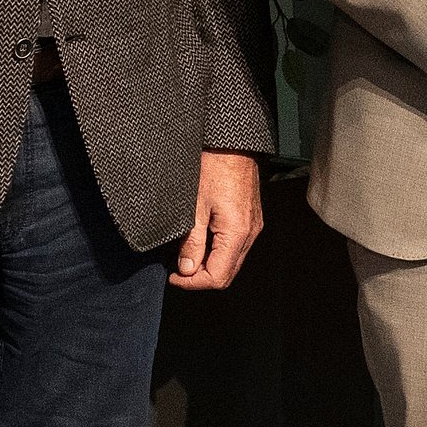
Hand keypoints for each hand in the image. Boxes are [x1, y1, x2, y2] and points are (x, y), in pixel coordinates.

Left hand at [170, 151, 262, 289]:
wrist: (231, 143)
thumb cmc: (214, 166)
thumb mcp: (193, 206)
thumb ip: (191, 242)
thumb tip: (187, 268)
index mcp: (237, 232)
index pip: (218, 277)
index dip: (193, 282)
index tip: (174, 276)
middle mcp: (250, 233)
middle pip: (227, 273)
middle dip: (200, 276)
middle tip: (177, 268)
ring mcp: (252, 226)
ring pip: (232, 261)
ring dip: (208, 264)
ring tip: (185, 253)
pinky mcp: (250, 218)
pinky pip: (235, 246)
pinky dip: (217, 251)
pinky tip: (200, 240)